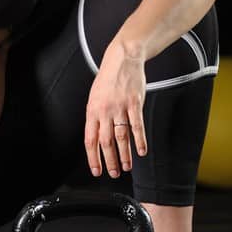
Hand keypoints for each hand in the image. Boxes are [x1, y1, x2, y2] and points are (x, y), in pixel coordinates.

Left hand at [84, 46, 148, 177]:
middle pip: (106, 142)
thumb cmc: (108, 78)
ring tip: (127, 167)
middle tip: (113, 173)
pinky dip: (140, 140)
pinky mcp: (134, 103)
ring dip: (124, 155)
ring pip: (121, 137)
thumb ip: (96, 117)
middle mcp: (105, 110)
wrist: (122, 58)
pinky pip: (137, 125)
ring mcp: (120, 107)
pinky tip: (142, 151)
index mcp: (92, 110)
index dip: (93, 158)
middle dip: (109, 161)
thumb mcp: (95, 97)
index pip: (90, 140)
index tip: (96, 170)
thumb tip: (97, 137)